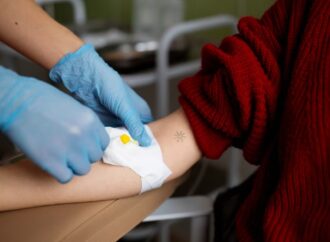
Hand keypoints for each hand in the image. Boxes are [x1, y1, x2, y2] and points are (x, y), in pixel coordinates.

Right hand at [0, 66, 108, 182]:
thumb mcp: (74, 107)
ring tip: (60, 156)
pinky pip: (66, 178)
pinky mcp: (51, 161)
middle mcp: (84, 136)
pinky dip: (60, 174)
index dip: (93, 145)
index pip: (104, 143)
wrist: (16, 101)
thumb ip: (86, 125)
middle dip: (83, 155)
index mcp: (91, 121)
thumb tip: (92, 141)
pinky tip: (52, 164)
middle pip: (94, 157)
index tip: (83, 145)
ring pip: (83, 170)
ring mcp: (68, 149)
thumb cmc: (42, 100)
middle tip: (69, 150)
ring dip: (73, 166)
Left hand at [49, 44, 151, 145]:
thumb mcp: (125, 107)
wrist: (85, 78)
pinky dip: (108, 142)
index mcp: (140, 111)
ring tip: (118, 155)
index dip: (146, 142)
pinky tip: (107, 149)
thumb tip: (146, 142)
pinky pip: (108, 136)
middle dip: (131, 146)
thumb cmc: (109, 85)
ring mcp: (116, 121)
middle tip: (130, 158)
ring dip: (119, 145)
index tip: (143, 154)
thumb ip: (135, 125)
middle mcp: (129, 117)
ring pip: (120, 138)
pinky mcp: (104, 123)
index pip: (148, 131)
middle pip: (134, 137)